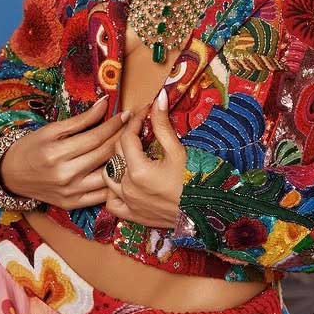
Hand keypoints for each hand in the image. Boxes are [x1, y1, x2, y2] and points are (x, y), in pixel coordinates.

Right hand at [0, 96, 129, 209]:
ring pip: (107, 175)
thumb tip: (105, 104)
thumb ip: (81, 119)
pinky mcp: (72, 204)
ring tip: (131, 147)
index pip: (96, 137)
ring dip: (122, 160)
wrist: (11, 175)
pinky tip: (122, 169)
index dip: (114, 124)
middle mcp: (65, 175)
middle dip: (123, 138)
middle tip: (135, 126)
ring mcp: (69, 192)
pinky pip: (101, 195)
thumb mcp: (51, 129)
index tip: (126, 114)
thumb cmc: (31, 148)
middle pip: (104, 154)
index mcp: (57, 153)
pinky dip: (113, 182)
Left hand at [102, 88, 186, 228]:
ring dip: (116, 161)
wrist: (205, 213)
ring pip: (108, 176)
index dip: (136, 120)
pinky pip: (111, 202)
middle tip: (142, 128)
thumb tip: (158, 98)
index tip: (146, 112)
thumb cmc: (195, 181)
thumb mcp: (178, 150)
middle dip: (127, 136)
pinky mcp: (132, 215)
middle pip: (116, 153)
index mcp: (138, 170)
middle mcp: (128, 187)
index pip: (127, 136)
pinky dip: (113, 190)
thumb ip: (163, 125)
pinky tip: (123, 182)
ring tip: (131, 153)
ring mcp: (128, 202)